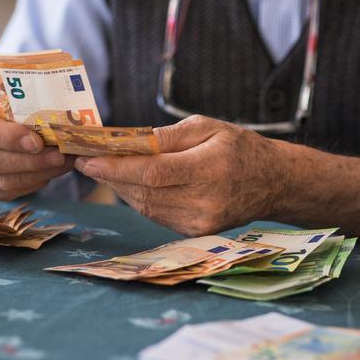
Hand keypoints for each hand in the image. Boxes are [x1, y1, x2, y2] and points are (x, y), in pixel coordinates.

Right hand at [0, 90, 74, 199]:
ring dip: (35, 174)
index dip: (6, 137)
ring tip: (62, 163)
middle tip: (58, 155)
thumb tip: (58, 108)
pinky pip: (6, 192)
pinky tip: (51, 172)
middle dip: (26, 161)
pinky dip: (32, 183)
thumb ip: (18, 97)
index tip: (37, 141)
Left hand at [73, 115, 287, 235]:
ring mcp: (199, 222)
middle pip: (144, 191)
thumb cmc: (238, 147)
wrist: (272, 182)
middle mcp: (204, 201)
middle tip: (86, 160)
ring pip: (145, 205)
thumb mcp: (207, 127)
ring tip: (102, 169)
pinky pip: (155, 214)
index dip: (117, 167)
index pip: (153, 172)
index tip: (89, 158)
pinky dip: (138, 198)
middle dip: (110, 176)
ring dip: (119, 187)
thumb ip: (168, 136)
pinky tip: (128, 183)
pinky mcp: (194, 232)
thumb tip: (130, 141)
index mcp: (209, 169)